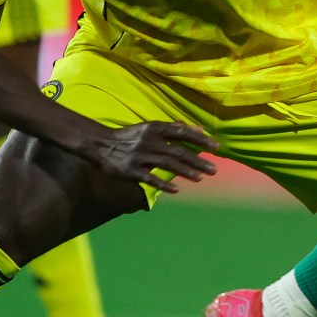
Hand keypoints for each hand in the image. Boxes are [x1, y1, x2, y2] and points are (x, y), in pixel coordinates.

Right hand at [83, 121, 218, 192]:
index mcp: (155, 129)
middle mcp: (149, 141)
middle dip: (197, 161)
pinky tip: (176, 189)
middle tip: (214, 170)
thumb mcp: (150, 127)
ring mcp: (140, 156)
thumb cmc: (130, 136)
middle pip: (178, 151)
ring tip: (201, 178)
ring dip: (185, 171)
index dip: (200, 140)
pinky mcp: (131, 171)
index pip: (182, 132)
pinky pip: (149, 178)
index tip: (216, 147)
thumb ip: (174, 128)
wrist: (100, 145)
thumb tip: (198, 129)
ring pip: (167, 164)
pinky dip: (163, 184)